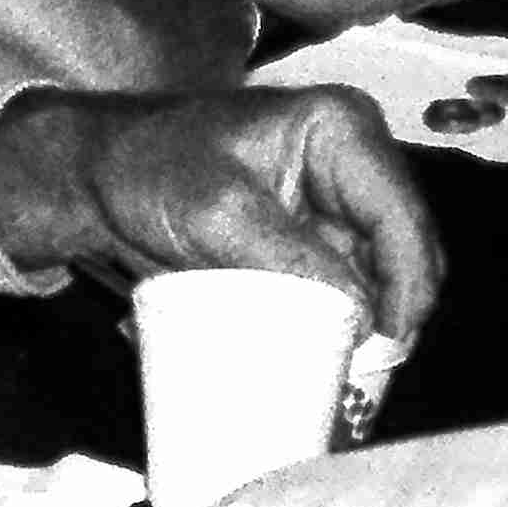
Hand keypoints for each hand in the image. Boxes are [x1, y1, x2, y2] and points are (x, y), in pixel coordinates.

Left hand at [0, 85, 445, 349]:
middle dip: (397, 312)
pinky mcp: (317, 238)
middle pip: (407, 250)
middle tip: (368, 373)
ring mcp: (338, 203)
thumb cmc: (150, 168)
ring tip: (352, 376)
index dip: (408, 285)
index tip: (386, 344)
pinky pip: (351, 288)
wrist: (99, 175)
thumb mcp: (219, 215)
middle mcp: (355, 161)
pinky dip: (346, 324)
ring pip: (386, 276)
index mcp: (340, 130)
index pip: (401, 216)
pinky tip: (334, 360)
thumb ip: (291, 261)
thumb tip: (359, 316)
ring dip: (373, 325)